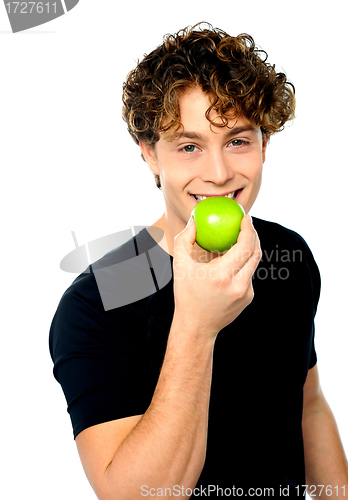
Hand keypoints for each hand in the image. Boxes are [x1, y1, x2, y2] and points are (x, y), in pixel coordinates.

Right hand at [172, 215, 261, 337]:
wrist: (196, 327)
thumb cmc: (186, 295)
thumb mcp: (180, 266)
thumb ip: (185, 240)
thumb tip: (194, 220)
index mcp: (222, 275)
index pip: (244, 246)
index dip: (249, 229)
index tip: (246, 217)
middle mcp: (238, 285)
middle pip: (255, 253)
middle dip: (253, 235)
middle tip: (246, 224)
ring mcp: (246, 293)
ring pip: (253, 264)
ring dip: (248, 249)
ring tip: (239, 239)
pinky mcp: (248, 298)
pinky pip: (248, 275)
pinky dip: (242, 265)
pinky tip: (233, 261)